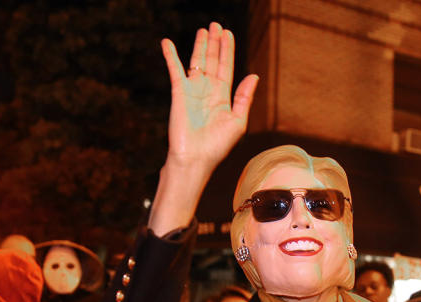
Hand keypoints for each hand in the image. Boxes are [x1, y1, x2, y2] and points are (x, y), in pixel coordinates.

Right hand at [161, 23, 258, 173]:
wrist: (195, 159)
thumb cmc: (217, 146)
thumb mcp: (238, 121)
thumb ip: (245, 97)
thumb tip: (253, 76)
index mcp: (223, 98)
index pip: (226, 68)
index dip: (228, 50)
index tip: (228, 34)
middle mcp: (208, 92)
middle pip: (213, 61)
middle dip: (215, 43)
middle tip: (215, 25)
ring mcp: (193, 91)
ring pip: (196, 62)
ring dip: (200, 45)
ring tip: (203, 29)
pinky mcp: (179, 93)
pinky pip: (175, 70)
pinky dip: (171, 56)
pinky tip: (167, 42)